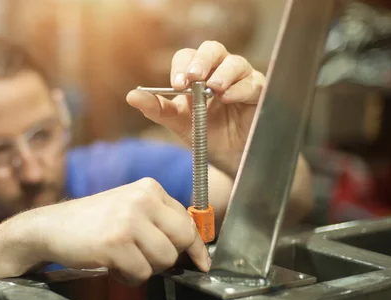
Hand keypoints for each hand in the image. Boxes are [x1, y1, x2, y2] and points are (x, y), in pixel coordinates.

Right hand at [9, 178, 209, 285]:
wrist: (51, 227)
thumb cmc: (92, 222)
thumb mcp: (129, 208)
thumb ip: (159, 220)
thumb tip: (194, 246)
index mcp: (149, 188)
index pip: (187, 221)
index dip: (195, 246)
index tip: (200, 261)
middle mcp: (141, 199)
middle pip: (182, 240)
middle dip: (169, 256)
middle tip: (147, 257)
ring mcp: (128, 220)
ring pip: (164, 259)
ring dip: (146, 268)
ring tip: (124, 258)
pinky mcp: (115, 242)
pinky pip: (141, 272)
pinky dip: (128, 276)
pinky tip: (112, 264)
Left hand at [126, 41, 265, 167]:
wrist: (229, 160)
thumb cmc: (206, 136)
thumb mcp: (178, 123)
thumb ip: (157, 109)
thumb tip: (131, 96)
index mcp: (198, 75)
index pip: (188, 57)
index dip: (181, 66)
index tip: (177, 85)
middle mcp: (220, 71)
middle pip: (213, 49)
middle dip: (202, 60)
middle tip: (193, 77)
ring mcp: (242, 80)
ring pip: (236, 62)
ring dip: (222, 73)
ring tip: (213, 88)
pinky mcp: (259, 93)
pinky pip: (253, 83)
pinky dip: (240, 88)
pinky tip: (229, 98)